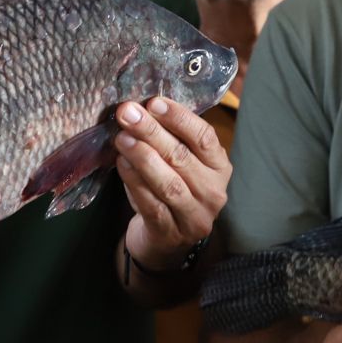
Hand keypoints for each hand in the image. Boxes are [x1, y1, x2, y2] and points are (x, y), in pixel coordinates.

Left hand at [116, 97, 231, 268]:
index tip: (153, 102)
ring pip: (168, 183)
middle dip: (151, 132)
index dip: (179, 118)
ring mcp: (195, 216)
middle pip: (182, 157)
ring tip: (122, 138)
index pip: (205, 138)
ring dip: (142, 157)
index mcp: (219, 167)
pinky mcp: (171, 233)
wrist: (165, 239)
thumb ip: (170, 137)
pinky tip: (122, 164)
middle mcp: (213, 192)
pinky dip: (135, 182)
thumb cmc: (172, 187)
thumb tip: (142, 107)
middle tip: (128, 113)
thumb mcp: (180, 162)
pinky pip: (151, 205)